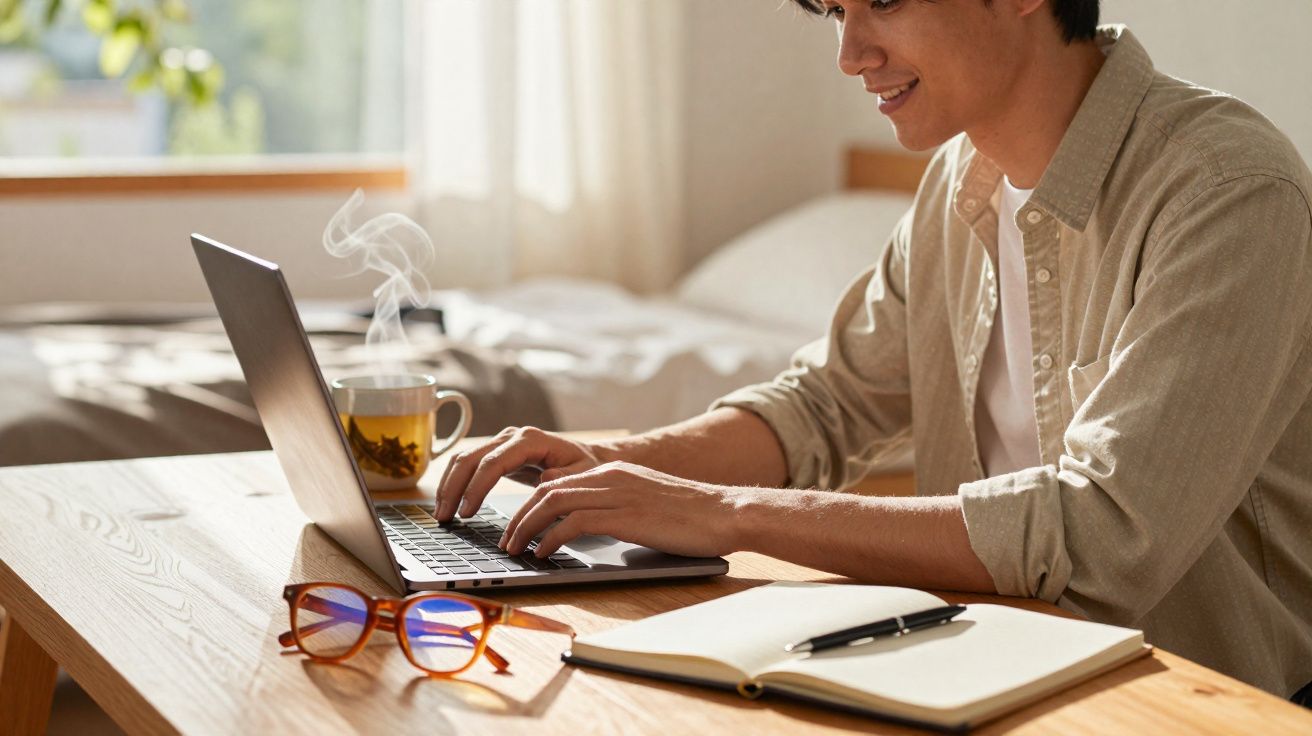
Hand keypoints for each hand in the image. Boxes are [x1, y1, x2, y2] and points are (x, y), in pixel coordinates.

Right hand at [435, 426, 609, 520]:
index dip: (477, 487)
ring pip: (464, 459)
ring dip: (449, 485)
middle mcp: (512, 436)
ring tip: (442, 513)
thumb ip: (565, 477)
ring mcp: (502, 442)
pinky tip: (449, 501)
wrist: (589, 457)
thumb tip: (546, 478)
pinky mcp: (497, 452)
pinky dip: (455, 481)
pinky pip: (469, 464)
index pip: (494, 462)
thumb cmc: (586, 467)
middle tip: (445, 517)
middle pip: (471, 458)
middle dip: (454, 487)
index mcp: (531, 440)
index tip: (467, 512)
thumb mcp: (584, 475)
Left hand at [497, 461, 746, 558]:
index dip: (529, 505)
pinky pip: (573, 522)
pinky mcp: (625, 514)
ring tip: (516, 549)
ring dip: (527, 528)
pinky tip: (544, 553)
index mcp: (613, 471)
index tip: (517, 527)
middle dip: (519, 517)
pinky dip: (551, 538)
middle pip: (546, 491)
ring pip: (553, 503)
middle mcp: (610, 476)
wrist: (725, 512)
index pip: (556, 482)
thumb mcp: (643, 502)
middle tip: (507, 541)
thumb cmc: (690, 516)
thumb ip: (612, 505)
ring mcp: (617, 493)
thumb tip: (582, 522)